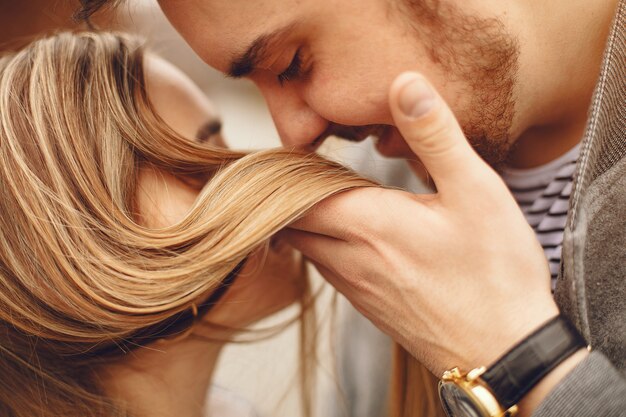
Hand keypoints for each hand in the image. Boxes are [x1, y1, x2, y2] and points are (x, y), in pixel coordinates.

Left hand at [282, 72, 559, 375]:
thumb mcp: (476, 192)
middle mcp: (348, 258)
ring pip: (307, 248)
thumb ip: (435, 136)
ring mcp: (356, 288)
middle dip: (291, 195)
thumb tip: (404, 82)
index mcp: (366, 224)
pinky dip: (325, 247)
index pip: (296, 192)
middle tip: (307, 168)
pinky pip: (329, 270)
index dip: (288, 170)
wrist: (506, 353)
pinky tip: (355, 237)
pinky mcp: (370, 307)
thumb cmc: (496, 273)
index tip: (295, 151)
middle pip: (292, 222)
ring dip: (308, 222)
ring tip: (327, 197)